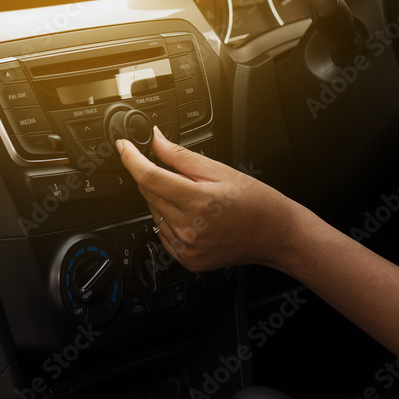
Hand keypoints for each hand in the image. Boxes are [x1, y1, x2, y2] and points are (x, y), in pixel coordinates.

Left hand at [117, 127, 306, 272]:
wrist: (275, 235)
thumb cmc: (255, 202)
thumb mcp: (219, 171)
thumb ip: (180, 156)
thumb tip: (155, 140)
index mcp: (198, 201)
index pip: (149, 177)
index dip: (131, 159)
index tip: (123, 146)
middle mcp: (189, 228)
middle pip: (148, 194)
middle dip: (155, 178)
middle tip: (182, 177)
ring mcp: (187, 247)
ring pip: (153, 213)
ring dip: (163, 200)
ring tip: (194, 200)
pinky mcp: (186, 259)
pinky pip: (161, 233)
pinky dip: (169, 221)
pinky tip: (193, 217)